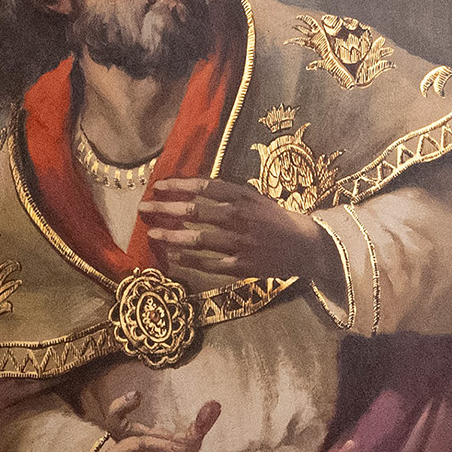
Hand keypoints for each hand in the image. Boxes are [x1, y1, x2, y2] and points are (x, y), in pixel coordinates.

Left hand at [139, 176, 335, 290]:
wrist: (306, 246)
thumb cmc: (277, 219)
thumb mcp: (256, 198)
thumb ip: (229, 193)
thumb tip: (195, 187)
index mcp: (244, 197)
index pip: (205, 187)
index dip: (179, 185)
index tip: (158, 186)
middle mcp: (240, 218)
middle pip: (196, 211)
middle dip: (166, 209)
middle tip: (144, 207)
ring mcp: (240, 244)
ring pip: (199, 239)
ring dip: (172, 235)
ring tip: (152, 232)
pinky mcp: (241, 266)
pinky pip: (209, 263)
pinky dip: (188, 260)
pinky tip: (172, 256)